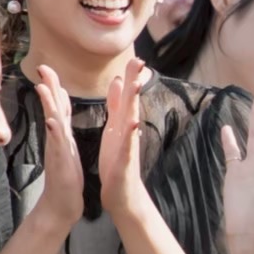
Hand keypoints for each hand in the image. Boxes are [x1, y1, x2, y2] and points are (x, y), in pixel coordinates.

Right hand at [32, 65, 84, 230]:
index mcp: (61, 136)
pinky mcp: (60, 162)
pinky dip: (55, 132)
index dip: (54, 87)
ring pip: (52, 122)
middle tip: (42, 66)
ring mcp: (57, 150)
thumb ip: (61, 132)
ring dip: (48, 105)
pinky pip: (57, 145)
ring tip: (43, 87)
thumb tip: (57, 115)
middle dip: (48, 87)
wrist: (61, 205)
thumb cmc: (65, 179)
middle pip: (52, 108)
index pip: (58, 106)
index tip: (48, 68)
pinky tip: (52, 121)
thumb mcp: (65, 150)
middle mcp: (57, 139)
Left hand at [99, 59, 149, 219]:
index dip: (130, 77)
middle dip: (135, 82)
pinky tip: (132, 124)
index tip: (134, 57)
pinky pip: (127, 147)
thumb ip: (117, 107)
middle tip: (139, 61)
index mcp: (122, 125)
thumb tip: (120, 83)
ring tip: (136, 85)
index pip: (126, 97)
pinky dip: (129, 135)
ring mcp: (128, 147)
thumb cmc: (117, 164)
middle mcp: (128, 133)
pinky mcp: (124, 163)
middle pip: (132, 103)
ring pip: (131, 121)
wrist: (123, 196)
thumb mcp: (114, 131)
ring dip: (133, 104)